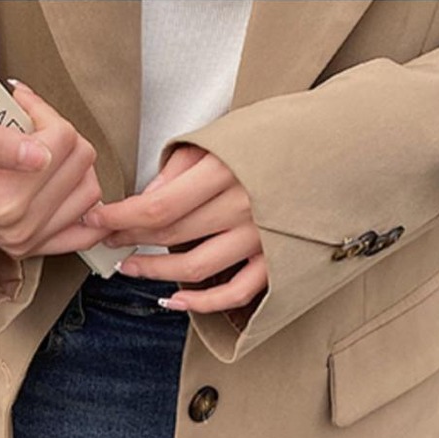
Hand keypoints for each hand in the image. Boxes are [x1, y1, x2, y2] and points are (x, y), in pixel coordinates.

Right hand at [0, 80, 103, 258]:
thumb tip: (40, 154)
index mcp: (5, 202)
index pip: (63, 139)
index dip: (42, 112)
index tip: (20, 107)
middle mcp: (20, 228)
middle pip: (81, 161)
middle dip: (60, 135)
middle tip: (31, 128)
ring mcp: (29, 240)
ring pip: (90, 188)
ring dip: (74, 164)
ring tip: (44, 152)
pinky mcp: (36, 246)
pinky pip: (85, 231)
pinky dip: (85, 209)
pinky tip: (68, 187)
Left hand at [96, 142, 267, 315]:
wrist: (341, 150)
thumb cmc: (278, 137)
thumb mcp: (225, 135)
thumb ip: (182, 165)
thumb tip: (146, 197)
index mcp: (228, 170)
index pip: (159, 205)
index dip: (121, 217)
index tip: (97, 219)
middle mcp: (244, 207)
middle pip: (172, 235)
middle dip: (131, 239)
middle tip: (108, 240)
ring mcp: (263, 239)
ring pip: (196, 268)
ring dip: (156, 272)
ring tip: (131, 267)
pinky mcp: (279, 262)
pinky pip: (235, 293)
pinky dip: (201, 302)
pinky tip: (174, 299)